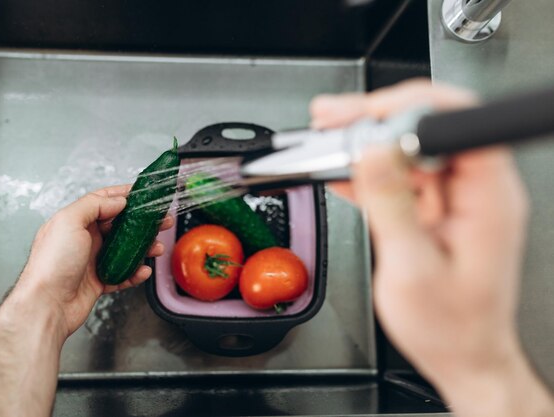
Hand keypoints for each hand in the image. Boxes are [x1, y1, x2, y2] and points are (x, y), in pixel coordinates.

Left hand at [15, 184, 172, 337]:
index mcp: (75, 222)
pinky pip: (123, 274)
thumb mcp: (69, 221)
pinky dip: (136, 272)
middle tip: (161, 221)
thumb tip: (116, 199)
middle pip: (120, 225)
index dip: (125, 195)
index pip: (103, 201)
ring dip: (144, 248)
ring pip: (125, 250)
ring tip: (157, 248)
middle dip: (142, 223)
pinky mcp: (98, 282)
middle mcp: (83, 240)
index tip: (144, 194)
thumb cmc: (51, 264)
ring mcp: (92, 261)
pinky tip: (143, 271)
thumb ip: (94, 205)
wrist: (46, 305)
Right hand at [311, 79, 552, 415]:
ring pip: (409, 148)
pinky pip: (399, 175)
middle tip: (334, 117)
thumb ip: (391, 206)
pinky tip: (339, 169)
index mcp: (488, 197)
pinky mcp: (435, 207)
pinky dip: (367, 169)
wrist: (460, 353)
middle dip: (377, 117)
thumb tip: (370, 154)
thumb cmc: (450, 325)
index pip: (457, 123)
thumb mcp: (412, 268)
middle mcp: (477, 189)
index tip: (366, 117)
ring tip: (327, 136)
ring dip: (366, 140)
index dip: (409, 108)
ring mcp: (456, 197)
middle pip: (428, 128)